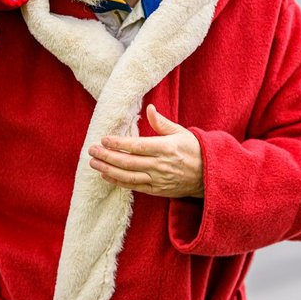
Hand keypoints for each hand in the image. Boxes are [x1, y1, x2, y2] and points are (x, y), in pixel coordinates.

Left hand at [88, 104, 203, 197]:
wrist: (209, 176)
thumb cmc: (195, 150)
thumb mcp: (181, 132)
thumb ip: (162, 123)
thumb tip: (149, 108)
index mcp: (166, 148)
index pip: (136, 146)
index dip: (118, 144)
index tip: (103, 139)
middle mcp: (160, 165)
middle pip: (128, 162)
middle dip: (107, 156)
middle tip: (91, 151)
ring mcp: (158, 180)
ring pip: (128, 176)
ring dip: (108, 170)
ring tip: (94, 163)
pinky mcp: (158, 191)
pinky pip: (135, 187)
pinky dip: (119, 182)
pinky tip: (107, 176)